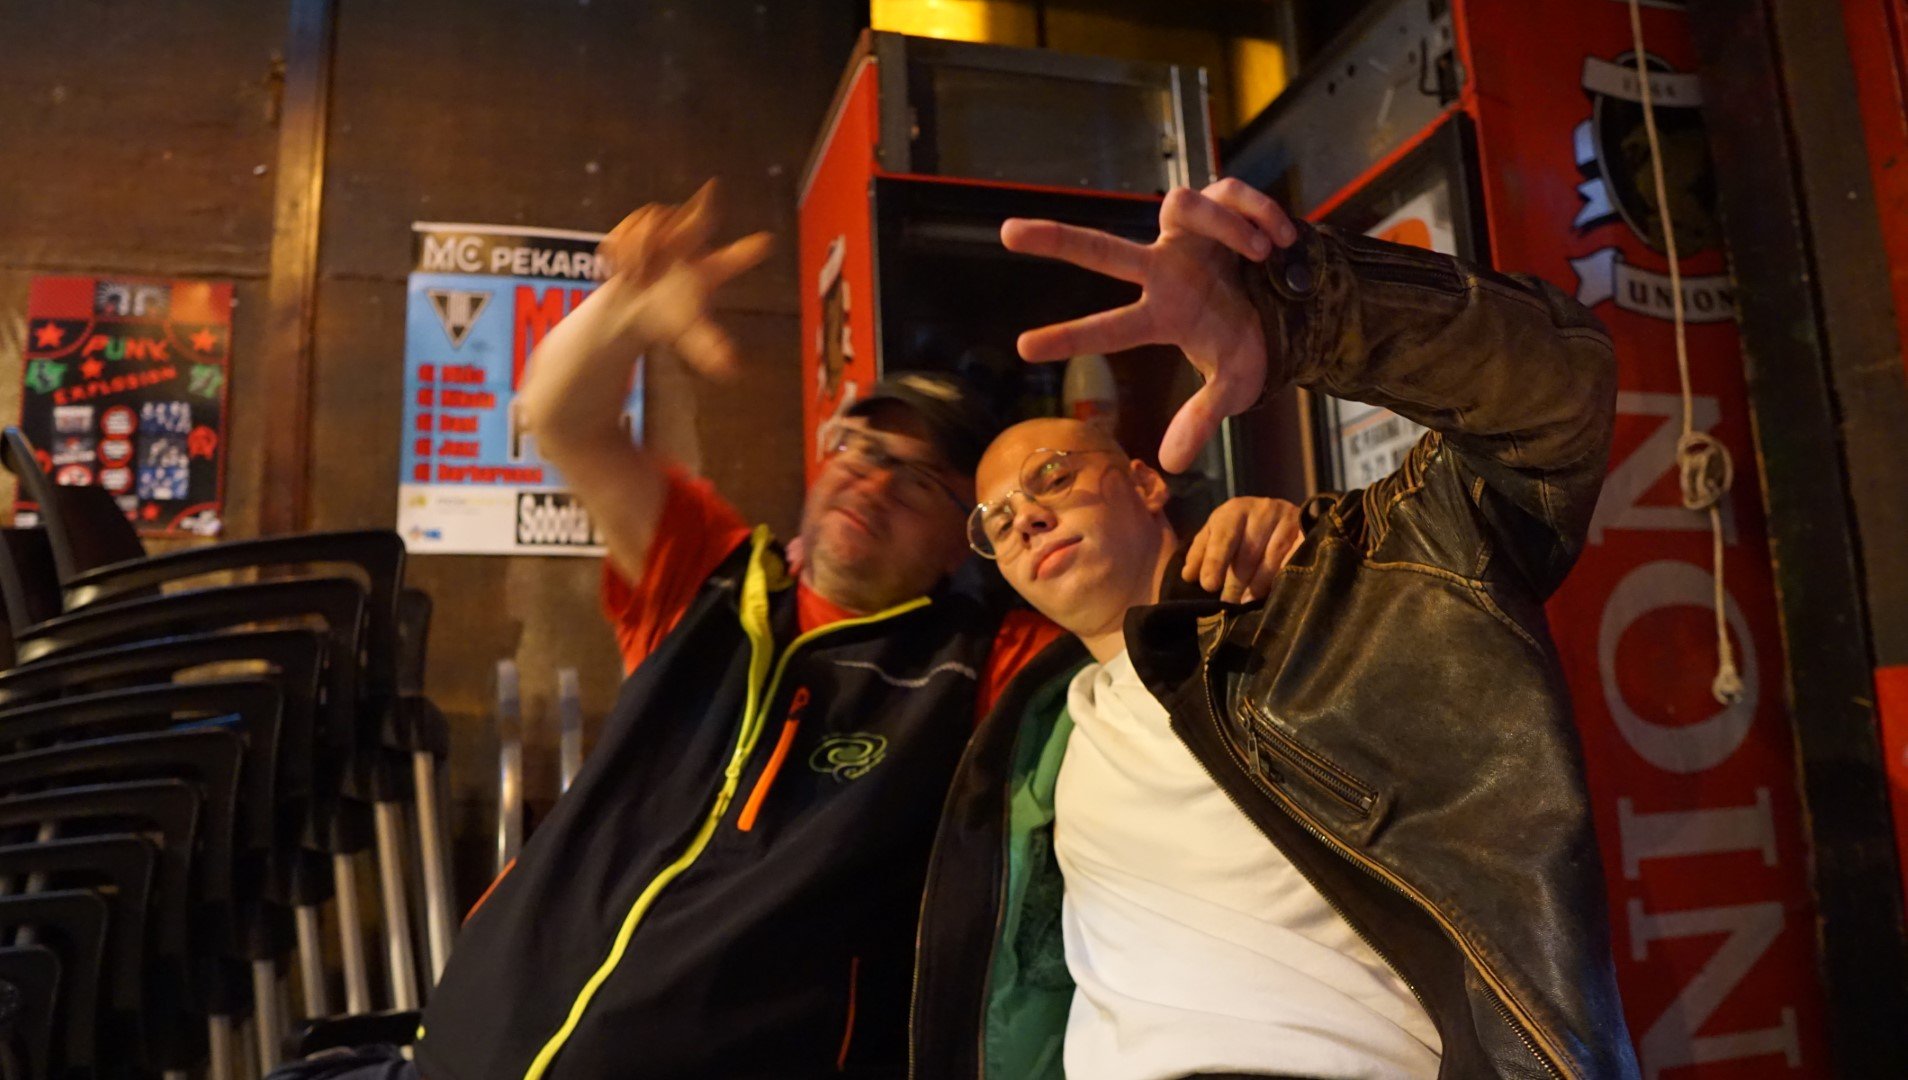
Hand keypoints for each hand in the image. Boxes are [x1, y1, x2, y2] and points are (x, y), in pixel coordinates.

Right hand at [597, 179, 771, 378]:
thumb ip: (710, 349)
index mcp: (710, 270)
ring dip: (640, 253)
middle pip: (694, 223)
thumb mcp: (691, 335)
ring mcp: (667, 228)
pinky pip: (629, 228)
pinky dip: (621, 252)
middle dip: (687, 219)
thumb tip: (731, 370)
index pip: (733, 260)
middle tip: (667, 238)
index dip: (747, 253)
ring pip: (655, 226)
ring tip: (637, 277)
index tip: (767, 243)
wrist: (632, 308)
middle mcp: (692, 243)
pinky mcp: (639, 223)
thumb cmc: (669, 318)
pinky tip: (622, 269)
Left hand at [1000, 178, 1298, 472]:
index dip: (1071, 339)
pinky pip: (1230, 194)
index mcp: (1164, 314)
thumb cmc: (1251, 342)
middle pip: (1104, 251)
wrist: (1298, 301)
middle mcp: (1164, 268)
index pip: (1110, 329)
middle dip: (1057, 241)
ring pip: (1181, 204)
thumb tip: (1172, 467)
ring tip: (1264, 252)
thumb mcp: (1234, 384)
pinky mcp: (1219, 203)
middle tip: (1006, 234)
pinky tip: (1282, 238)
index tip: (1023, 349)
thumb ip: (1203, 418)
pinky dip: (1258, 212)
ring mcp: (1187, 234)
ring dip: (1228, 227)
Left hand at [1182, 496, 1303, 603]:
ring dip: (1257, 586)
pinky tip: (1272, 593)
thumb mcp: (1217, 535)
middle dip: (1235, 583)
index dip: (1215, 561)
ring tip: (1246, 602)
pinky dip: (1281, 579)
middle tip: (1227, 604)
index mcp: (1235, 510)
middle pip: (1248, 553)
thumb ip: (1201, 553)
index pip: (1224, 536)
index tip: (1209, 585)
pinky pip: (1293, 561)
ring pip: (1271, 561)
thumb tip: (1188, 576)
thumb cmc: (1240, 529)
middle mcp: (1263, 509)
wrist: (1281, 517)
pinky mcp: (1308, 532)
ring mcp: (1288, 520)